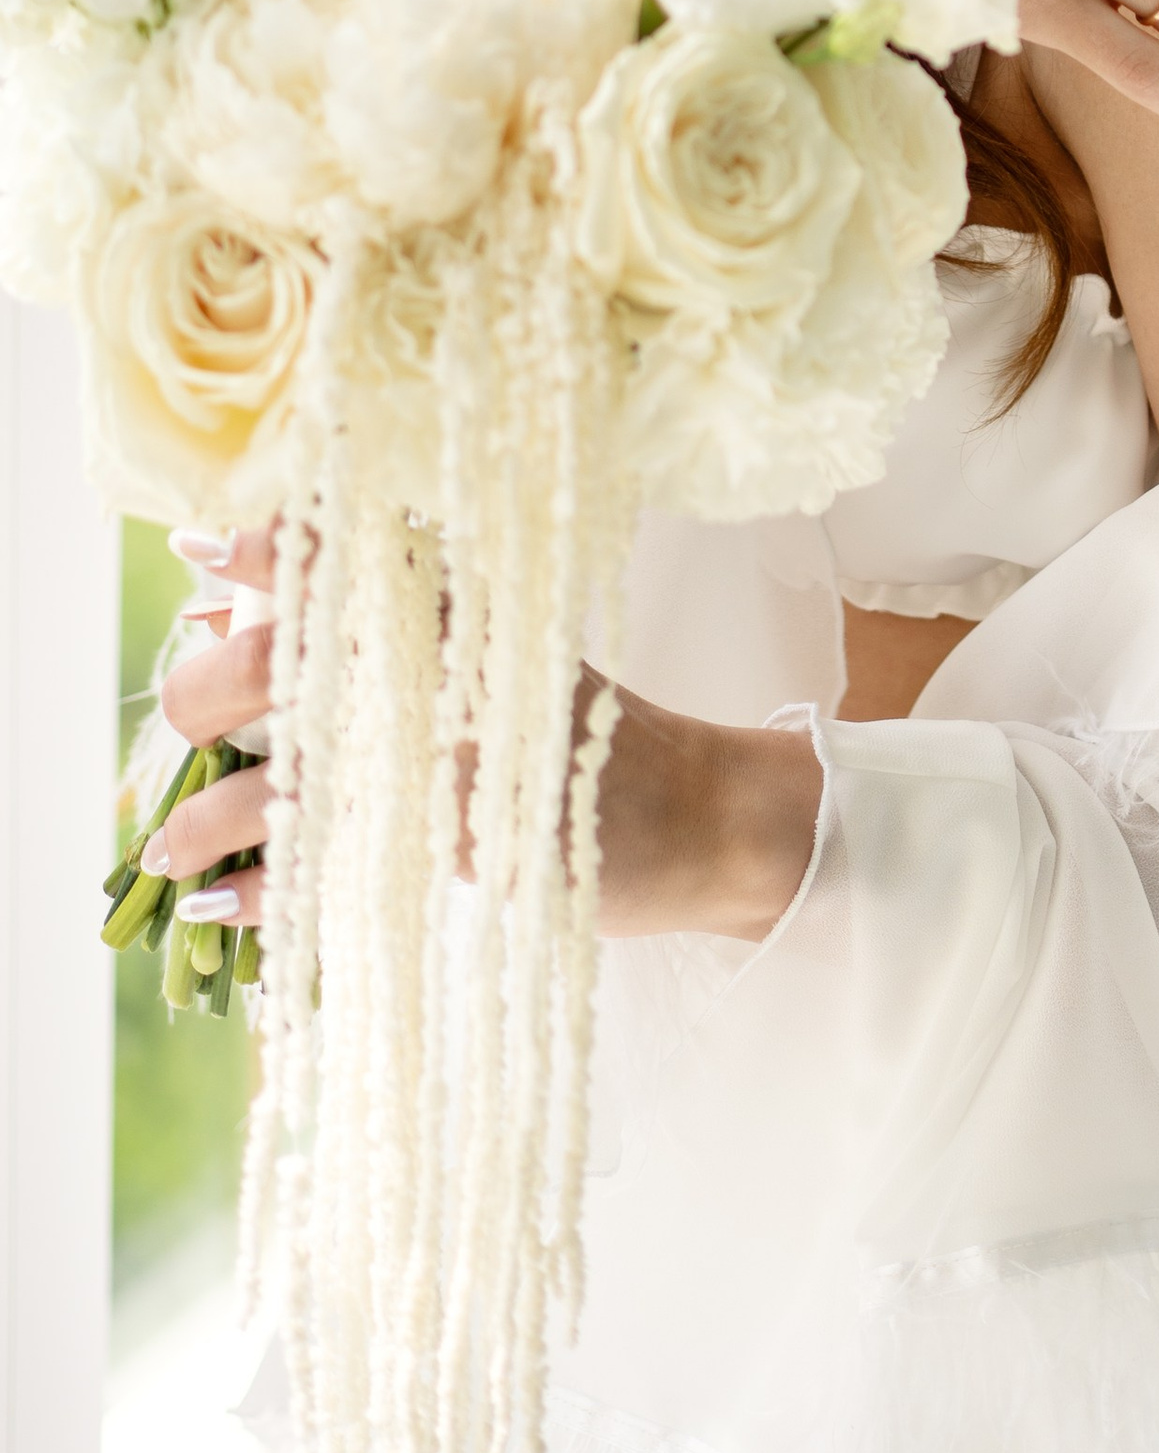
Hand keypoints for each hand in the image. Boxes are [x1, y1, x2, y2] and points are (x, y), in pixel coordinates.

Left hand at [151, 527, 819, 946]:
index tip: (197, 551)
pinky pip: (319, 865)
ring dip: (203, 821)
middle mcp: (450, 662)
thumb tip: (232, 615)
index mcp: (464, 603)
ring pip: (282, 777)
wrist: (698, 816)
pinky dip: (254, 891)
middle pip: (281, 659)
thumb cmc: (577, 736)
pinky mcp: (455, 839)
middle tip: (185, 725)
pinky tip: (220, 903)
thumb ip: (392, 630)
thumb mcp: (500, 654)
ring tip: (167, 852)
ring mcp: (449, 752)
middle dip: (202, 695)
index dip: (264, 548)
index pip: (347, 550)